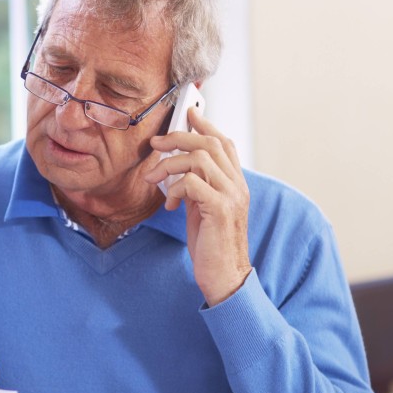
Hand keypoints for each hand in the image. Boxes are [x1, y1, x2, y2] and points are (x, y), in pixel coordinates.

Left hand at [145, 107, 251, 305]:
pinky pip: (193, 183)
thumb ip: (196, 186)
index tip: (186, 115)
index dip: (204, 125)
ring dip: (170, 164)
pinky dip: (176, 188)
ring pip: (200, 158)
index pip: (224, 142)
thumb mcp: (202, 208)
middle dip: (178, 137)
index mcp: (235, 183)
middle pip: (210, 143)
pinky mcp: (219, 209)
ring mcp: (231, 196)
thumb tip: (177, 167)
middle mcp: (238, 185)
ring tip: (154, 178)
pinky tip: (171, 203)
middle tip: (156, 143)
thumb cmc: (211, 244)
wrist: (225, 277)